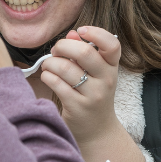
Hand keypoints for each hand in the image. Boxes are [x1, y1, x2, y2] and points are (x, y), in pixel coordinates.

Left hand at [39, 26, 121, 144]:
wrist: (97, 130)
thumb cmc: (93, 96)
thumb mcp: (95, 74)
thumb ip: (84, 52)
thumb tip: (72, 34)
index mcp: (112, 68)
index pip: (113, 45)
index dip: (96, 33)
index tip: (81, 30)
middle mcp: (106, 80)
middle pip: (84, 52)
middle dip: (62, 46)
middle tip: (56, 51)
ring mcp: (93, 95)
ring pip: (65, 67)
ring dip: (50, 62)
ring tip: (49, 66)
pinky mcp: (77, 107)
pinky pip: (56, 83)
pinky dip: (47, 76)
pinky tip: (48, 77)